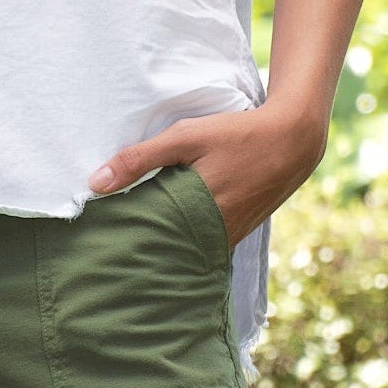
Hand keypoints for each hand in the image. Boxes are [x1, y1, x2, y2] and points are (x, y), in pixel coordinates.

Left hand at [86, 101, 328, 250]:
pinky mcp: (240, 231)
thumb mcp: (186, 137)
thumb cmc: (237, 134)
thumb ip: (140, 159)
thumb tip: (94, 184)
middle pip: (169, 253)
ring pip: (188, 249)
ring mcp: (231, 237)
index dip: (127, 248)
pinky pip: (206, 242)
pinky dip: (187, 237)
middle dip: (143, 251)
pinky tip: (170, 229)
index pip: (152, 246)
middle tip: (110, 251)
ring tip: (133, 242)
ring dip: (166, 245)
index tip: (101, 249)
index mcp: (199, 217)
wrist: (293, 139)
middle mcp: (217, 236)